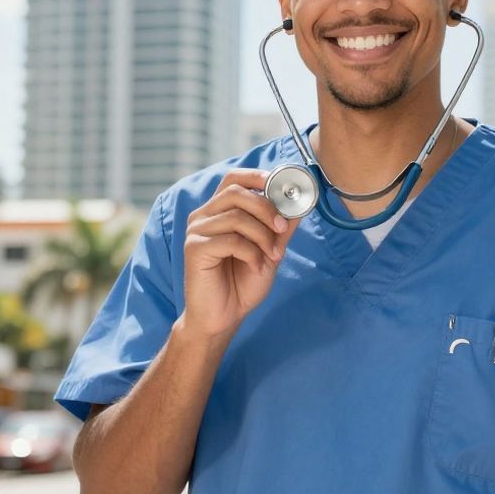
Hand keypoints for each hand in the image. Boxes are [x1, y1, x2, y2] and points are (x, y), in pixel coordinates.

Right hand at [182, 169, 300, 339]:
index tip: (282, 185)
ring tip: (272, 256)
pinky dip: (251, 253)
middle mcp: (203, 216)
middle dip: (266, 208)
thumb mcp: (270, 251)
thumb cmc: (242, 283)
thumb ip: (281, 227)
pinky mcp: (194, 248)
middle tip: (283, 228)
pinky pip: (231, 240)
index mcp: (219, 211)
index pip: (233, 178)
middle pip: (236, 192)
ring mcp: (196, 231)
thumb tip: (299, 203)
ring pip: (237, 217)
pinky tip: (255, 267)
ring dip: (262, 236)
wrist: (223, 317)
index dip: (258, 176)